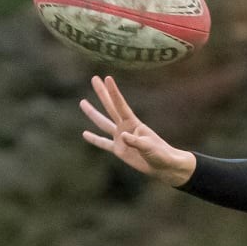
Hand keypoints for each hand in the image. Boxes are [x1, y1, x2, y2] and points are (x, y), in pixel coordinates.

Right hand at [80, 75, 196, 185]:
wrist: (163, 166)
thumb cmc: (160, 154)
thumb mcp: (149, 147)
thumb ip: (136, 141)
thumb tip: (121, 136)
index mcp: (134, 123)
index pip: (121, 105)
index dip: (114, 92)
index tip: (107, 78)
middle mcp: (125, 127)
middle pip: (110, 108)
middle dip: (102, 93)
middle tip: (94, 79)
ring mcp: (120, 138)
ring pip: (103, 123)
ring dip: (93, 113)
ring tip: (82, 102)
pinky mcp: (118, 150)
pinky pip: (103, 143)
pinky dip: (94, 139)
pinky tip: (85, 133)